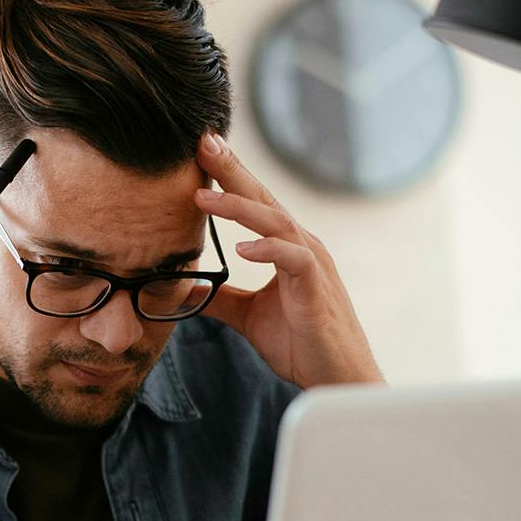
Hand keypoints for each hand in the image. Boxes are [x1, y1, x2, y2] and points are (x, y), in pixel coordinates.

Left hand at [195, 133, 384, 387]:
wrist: (337, 378)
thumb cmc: (301, 343)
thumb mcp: (247, 316)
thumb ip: (219, 298)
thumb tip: (183, 287)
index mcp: (284, 247)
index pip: (253, 202)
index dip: (228, 175)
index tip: (199, 150)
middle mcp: (300, 245)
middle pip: (263, 197)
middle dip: (232, 169)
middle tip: (203, 141)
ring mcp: (311, 264)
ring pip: (275, 222)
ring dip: (239, 206)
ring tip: (204, 196)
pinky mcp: (316, 288)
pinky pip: (294, 259)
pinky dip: (268, 249)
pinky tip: (241, 247)